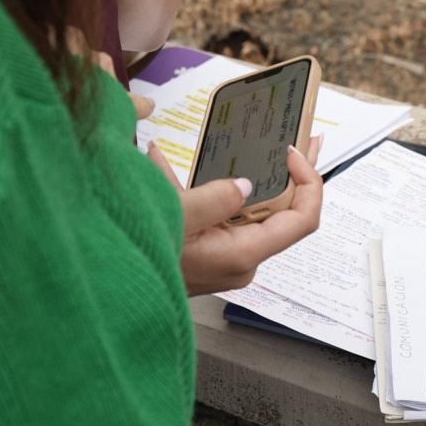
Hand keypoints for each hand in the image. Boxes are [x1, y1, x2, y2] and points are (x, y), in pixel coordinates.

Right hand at [146, 137, 324, 295]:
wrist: (116, 287)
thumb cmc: (142, 257)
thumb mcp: (177, 218)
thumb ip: (215, 198)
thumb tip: (245, 184)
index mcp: (243, 253)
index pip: (301, 220)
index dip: (309, 183)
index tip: (293, 152)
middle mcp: (243, 259)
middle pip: (284, 213)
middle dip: (292, 173)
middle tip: (302, 138)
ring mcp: (229, 257)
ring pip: (255, 212)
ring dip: (256, 178)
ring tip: (267, 144)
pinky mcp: (212, 252)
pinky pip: (225, 217)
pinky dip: (216, 191)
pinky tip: (183, 162)